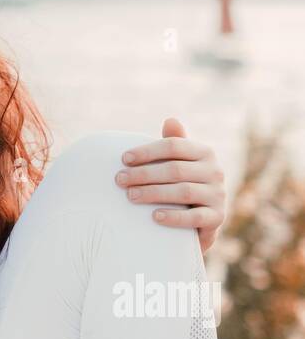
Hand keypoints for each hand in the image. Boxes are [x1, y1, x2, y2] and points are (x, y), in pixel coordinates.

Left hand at [114, 117, 225, 255]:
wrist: (202, 219)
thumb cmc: (184, 183)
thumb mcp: (180, 162)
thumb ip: (174, 143)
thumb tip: (170, 119)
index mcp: (204, 152)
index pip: (174, 146)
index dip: (147, 151)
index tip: (124, 159)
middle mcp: (215, 171)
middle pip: (175, 169)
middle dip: (144, 174)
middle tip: (120, 180)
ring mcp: (218, 195)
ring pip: (183, 191)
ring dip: (154, 193)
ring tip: (131, 196)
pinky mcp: (217, 217)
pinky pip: (195, 217)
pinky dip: (174, 217)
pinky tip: (154, 216)